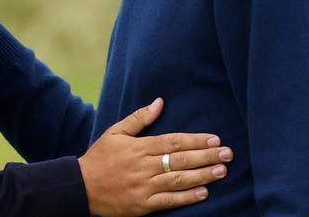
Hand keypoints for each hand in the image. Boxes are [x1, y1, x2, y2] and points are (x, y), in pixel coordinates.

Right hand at [78, 98, 231, 215]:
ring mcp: (144, 187)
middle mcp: (144, 166)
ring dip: (202, 176)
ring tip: (221, 171)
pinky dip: (187, 197)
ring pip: (178, 180)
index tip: (215, 139)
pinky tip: (203, 193)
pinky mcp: (142, 205)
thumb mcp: (116, 132)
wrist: (80, 186)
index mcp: (140, 147)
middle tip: (227, 154)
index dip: (196, 140)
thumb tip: (159, 102)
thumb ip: (139, 118)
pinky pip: (169, 201)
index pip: (174, 142)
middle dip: (206, 156)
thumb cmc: (100, 157)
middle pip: (181, 160)